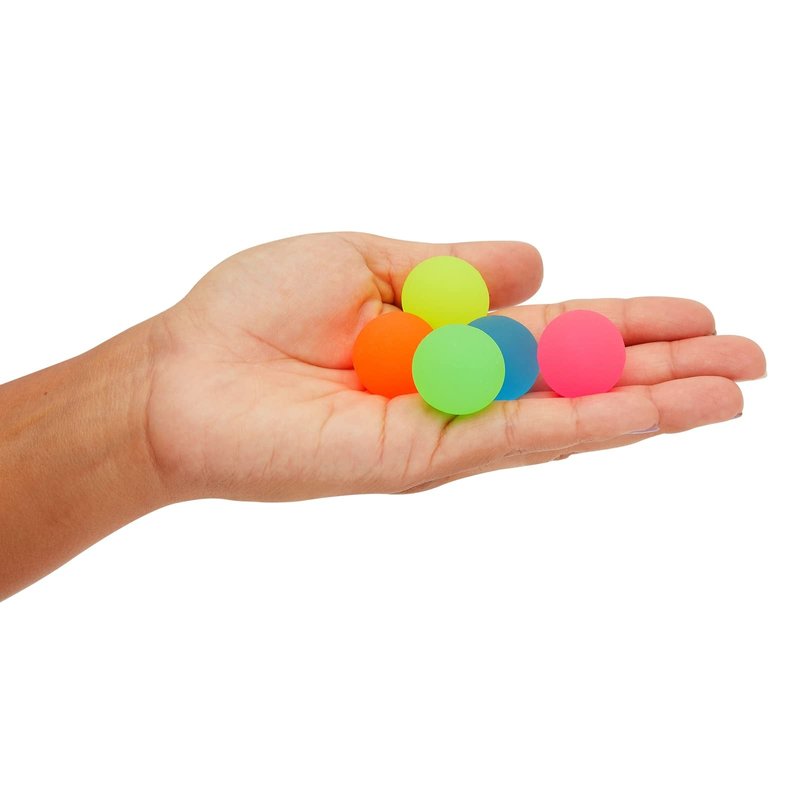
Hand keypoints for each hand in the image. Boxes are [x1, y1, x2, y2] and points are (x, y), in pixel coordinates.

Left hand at [146, 232, 765, 499]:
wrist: (184, 375)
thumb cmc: (256, 309)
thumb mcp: (367, 258)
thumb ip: (455, 266)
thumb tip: (538, 261)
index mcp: (450, 333)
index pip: (558, 329)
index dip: (626, 321)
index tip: (695, 314)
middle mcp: (460, 385)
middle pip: (579, 377)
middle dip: (663, 367)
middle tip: (749, 360)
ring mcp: (447, 428)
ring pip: (566, 413)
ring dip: (651, 402)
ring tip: (732, 391)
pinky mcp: (421, 459)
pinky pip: (518, 435)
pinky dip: (589, 423)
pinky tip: (656, 411)